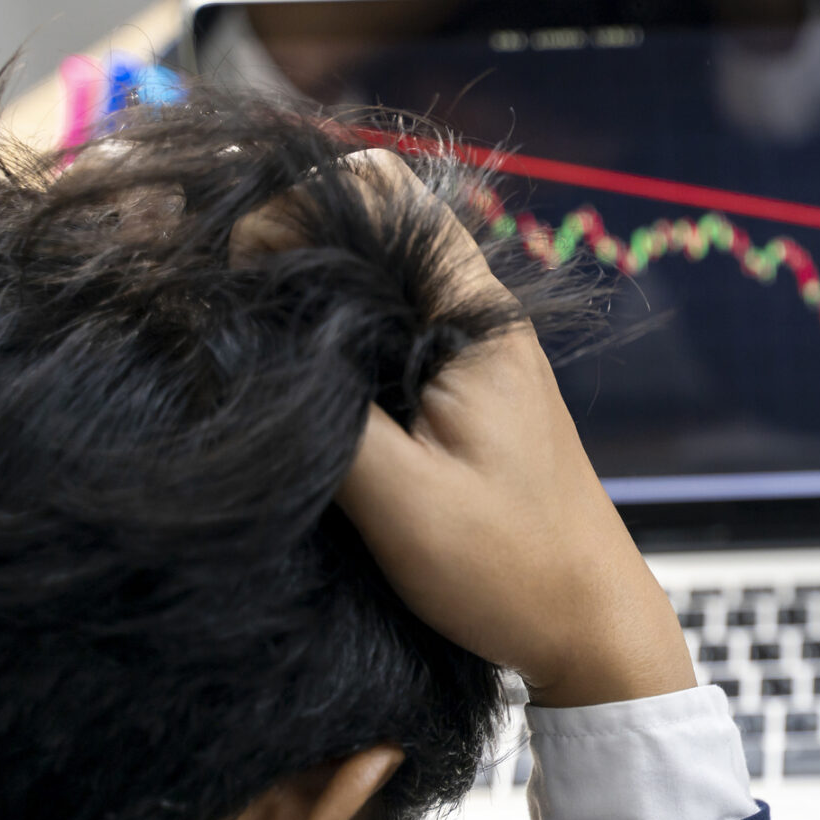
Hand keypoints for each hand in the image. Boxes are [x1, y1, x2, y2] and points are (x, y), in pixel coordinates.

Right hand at [232, 150, 695, 706]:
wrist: (590, 629)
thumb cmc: (511, 569)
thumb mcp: (402, 500)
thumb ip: (325, 412)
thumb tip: (241, 346)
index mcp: (474, 317)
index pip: (379, 190)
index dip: (296, 207)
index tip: (243, 276)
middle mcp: (475, 318)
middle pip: (366, 229)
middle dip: (285, 251)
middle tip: (228, 319)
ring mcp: (468, 356)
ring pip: (368, 286)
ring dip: (306, 304)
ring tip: (249, 356)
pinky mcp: (458, 397)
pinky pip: (381, 338)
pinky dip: (331, 349)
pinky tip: (293, 395)